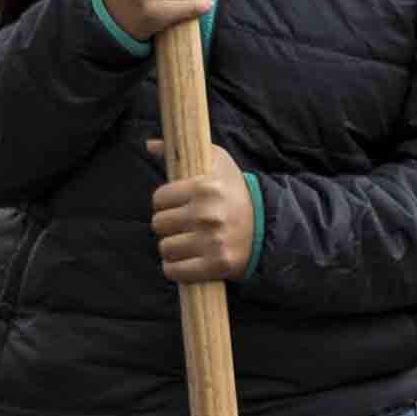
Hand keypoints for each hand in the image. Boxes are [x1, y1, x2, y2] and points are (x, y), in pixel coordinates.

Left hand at [147, 140, 253, 283]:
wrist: (267, 223)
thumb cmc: (234, 191)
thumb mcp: (215, 162)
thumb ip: (180, 152)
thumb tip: (149, 144)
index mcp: (204, 187)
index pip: (159, 199)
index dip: (165, 203)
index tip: (176, 205)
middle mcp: (207, 215)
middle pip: (159, 224)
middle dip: (168, 225)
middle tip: (182, 224)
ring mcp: (212, 242)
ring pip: (165, 248)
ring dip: (172, 247)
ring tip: (186, 241)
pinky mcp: (217, 265)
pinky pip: (175, 271)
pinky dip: (176, 268)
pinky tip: (187, 260)